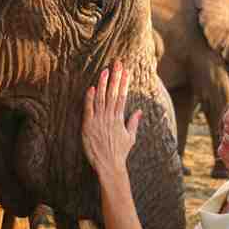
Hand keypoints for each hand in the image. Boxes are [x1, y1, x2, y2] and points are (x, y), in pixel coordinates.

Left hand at [82, 61, 141, 178]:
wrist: (109, 165)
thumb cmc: (119, 153)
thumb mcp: (130, 137)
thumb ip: (133, 122)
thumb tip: (139, 111)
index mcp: (119, 118)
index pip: (122, 95)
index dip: (124, 82)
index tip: (126, 70)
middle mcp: (110, 117)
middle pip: (113, 93)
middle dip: (115, 77)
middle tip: (117, 63)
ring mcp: (99, 120)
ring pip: (101, 98)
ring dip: (103, 83)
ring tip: (105, 70)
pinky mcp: (88, 126)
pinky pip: (89, 109)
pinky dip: (89, 98)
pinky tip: (91, 88)